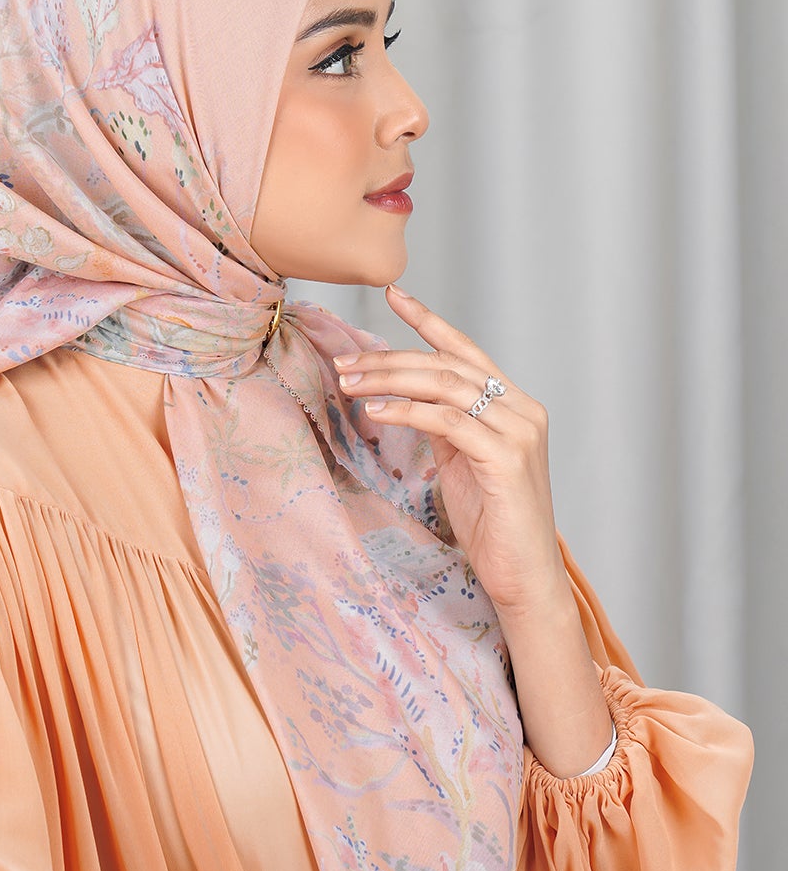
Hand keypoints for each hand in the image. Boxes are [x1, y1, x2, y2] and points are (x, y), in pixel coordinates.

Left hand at [334, 285, 561, 614]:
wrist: (524, 576)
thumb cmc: (492, 522)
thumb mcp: (462, 462)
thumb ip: (446, 426)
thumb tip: (406, 399)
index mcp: (514, 406)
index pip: (466, 352)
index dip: (429, 321)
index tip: (392, 294)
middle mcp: (523, 410)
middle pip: (448, 366)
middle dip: (391, 358)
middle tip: (345, 361)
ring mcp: (519, 432)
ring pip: (447, 386)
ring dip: (391, 379)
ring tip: (349, 382)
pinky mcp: (507, 458)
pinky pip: (449, 421)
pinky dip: (409, 411)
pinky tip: (377, 411)